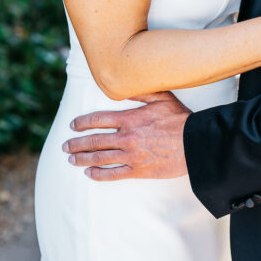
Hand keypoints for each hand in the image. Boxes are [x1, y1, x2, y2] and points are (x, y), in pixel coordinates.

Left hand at [62, 91, 189, 181]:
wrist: (195, 144)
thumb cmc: (180, 119)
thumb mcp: (162, 97)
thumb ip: (141, 92)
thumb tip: (125, 86)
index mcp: (130, 118)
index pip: (98, 119)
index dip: (82, 123)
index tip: (73, 125)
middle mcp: (127, 137)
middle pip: (94, 140)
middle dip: (76, 143)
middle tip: (65, 146)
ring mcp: (131, 155)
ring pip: (100, 157)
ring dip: (83, 159)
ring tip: (71, 160)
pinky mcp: (138, 170)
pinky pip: (113, 174)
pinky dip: (99, 174)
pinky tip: (89, 174)